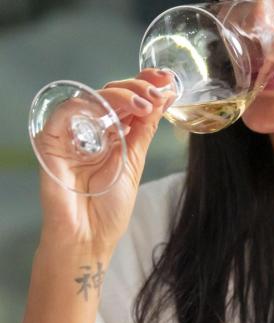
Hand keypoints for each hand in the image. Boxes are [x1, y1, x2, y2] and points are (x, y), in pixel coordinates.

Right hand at [37, 68, 175, 253]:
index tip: (167, 79)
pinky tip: (116, 113)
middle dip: (138, 88)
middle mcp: (91, 131)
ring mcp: (72, 134)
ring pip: (92, 98)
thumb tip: (161, 99)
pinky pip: (67, 112)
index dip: (145, 86)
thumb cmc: (108, 209)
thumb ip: (144, 132)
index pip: (127, 102)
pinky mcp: (52, 141)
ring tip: (145, 103)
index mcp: (112, 136)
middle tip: (158, 92)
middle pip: (111, 95)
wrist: (89, 238)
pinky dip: (91, 106)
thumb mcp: (134, 164)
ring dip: (121, 96)